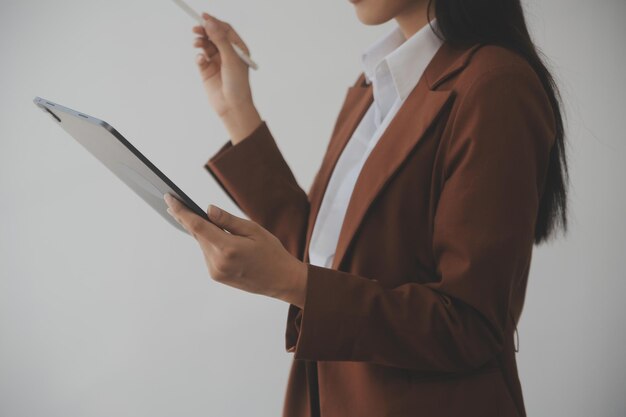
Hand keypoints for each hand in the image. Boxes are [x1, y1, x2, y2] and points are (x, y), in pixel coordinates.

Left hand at [163, 194, 307, 307]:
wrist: (282, 281)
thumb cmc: (272, 253)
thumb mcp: (254, 230)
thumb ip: (228, 220)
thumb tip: (207, 210)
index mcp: (227, 248)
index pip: (197, 225)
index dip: (181, 211)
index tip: (169, 198)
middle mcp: (217, 262)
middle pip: (197, 234)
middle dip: (186, 218)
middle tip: (174, 202)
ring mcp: (215, 271)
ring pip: (202, 244)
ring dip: (200, 231)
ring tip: (194, 215)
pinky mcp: (217, 276)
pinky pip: (207, 253)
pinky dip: (208, 242)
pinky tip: (210, 234)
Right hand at [192, 12, 261, 142]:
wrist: (232, 106)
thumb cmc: (237, 83)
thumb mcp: (230, 58)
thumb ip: (220, 40)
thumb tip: (210, 22)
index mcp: (237, 49)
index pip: (225, 30)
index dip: (214, 22)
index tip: (204, 17)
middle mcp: (227, 54)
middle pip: (213, 36)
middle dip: (205, 31)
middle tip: (196, 28)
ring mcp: (217, 62)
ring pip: (205, 46)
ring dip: (200, 42)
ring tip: (196, 43)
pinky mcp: (207, 72)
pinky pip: (200, 59)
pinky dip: (199, 57)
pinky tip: (201, 60)